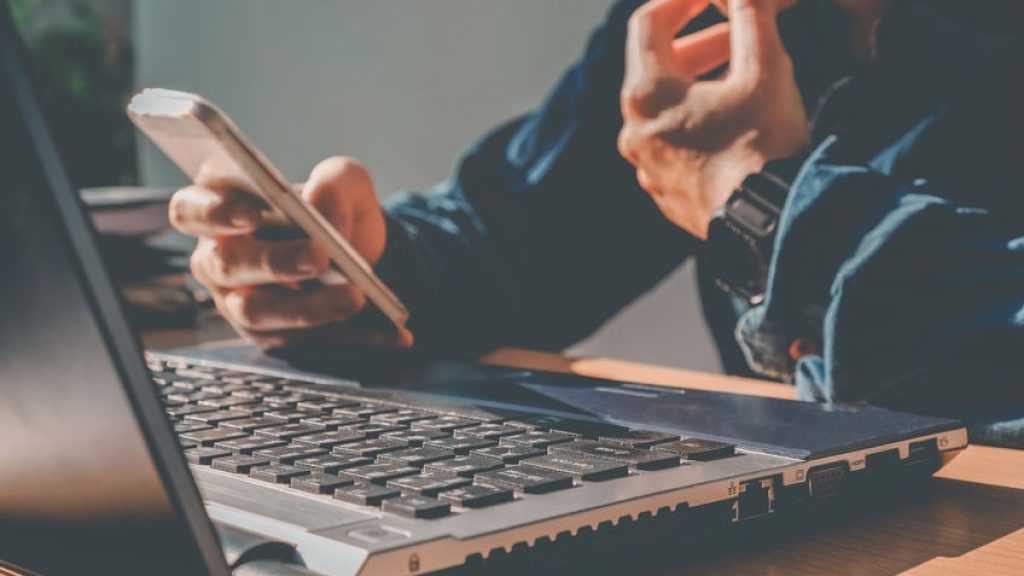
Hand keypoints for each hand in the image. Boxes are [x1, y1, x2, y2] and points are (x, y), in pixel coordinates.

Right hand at [169, 156, 413, 348]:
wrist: (362, 250)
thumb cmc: (334, 208)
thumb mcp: (345, 181)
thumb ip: (333, 183)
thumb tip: (322, 212)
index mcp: (223, 209)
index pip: (191, 209)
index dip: (213, 213)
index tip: (250, 214)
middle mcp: (220, 259)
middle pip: (229, 265)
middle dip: (274, 262)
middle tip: (318, 257)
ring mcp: (241, 303)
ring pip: (260, 313)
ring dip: (310, 308)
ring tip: (356, 296)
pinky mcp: (274, 337)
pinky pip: (309, 342)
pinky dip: (355, 337)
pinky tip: (394, 332)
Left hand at [618, 0, 809, 238]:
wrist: (770, 223)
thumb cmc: (764, 145)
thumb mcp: (766, 69)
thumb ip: (751, 19)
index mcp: (646, 96)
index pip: (649, 24)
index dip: (681, 0)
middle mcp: (635, 132)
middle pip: (657, 69)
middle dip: (700, 44)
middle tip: (739, 35)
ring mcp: (647, 167)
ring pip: (668, 110)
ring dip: (701, 85)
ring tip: (742, 78)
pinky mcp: (666, 193)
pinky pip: (675, 145)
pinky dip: (698, 124)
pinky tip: (734, 125)